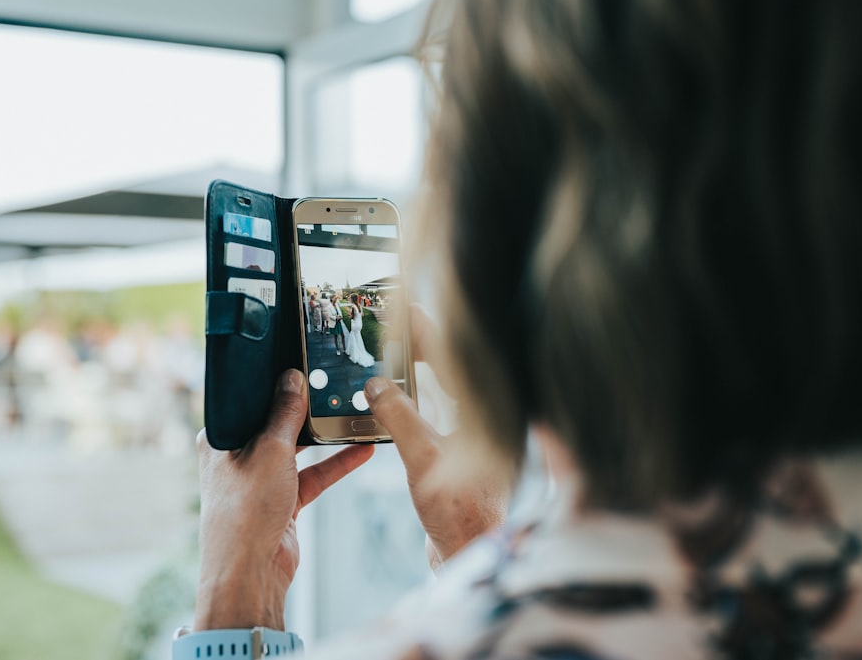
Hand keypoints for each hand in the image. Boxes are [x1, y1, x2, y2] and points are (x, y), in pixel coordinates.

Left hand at [194, 370, 373, 630]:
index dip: (273, 385)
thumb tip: (293, 380)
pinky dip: (336, 464)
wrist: (251, 570)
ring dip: (325, 438)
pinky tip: (362, 450)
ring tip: (353, 416)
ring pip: (299, 450)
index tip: (300, 365)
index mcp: (221, 439)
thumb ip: (285, 413)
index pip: (249, 402)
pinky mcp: (283, 500)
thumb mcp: (270, 449)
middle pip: (276, 424)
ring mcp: (262, 479)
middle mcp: (239, 457)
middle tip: (332, 386)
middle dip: (305, 410)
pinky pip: (314, 475)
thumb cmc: (245, 508)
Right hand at [364, 306, 509, 570]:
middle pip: (451, 369)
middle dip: (422, 348)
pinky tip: (397, 400)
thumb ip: (399, 415)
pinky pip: (436, 413)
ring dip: (418, 375)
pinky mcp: (461, 453)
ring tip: (391, 358)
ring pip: (443, 391)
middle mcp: (485, 419)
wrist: (467, 550)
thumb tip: (377, 387)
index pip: (455, 357)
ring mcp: (474, 436)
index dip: (428, 331)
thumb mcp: (422, 456)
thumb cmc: (459, 510)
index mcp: (484, 412)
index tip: (406, 310)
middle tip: (393, 331)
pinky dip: (416, 401)